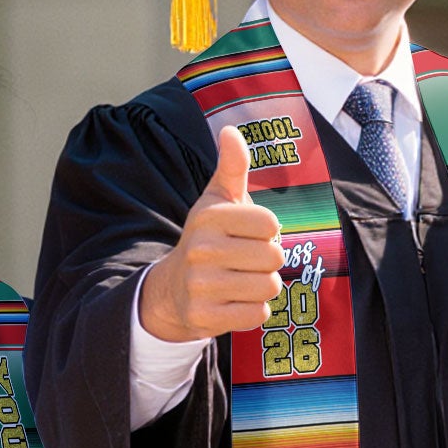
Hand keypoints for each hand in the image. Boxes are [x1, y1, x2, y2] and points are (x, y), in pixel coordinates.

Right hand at [137, 125, 285, 342]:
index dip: (267, 231)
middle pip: (274, 256)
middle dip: (268, 261)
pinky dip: (254, 311)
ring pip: (269, 287)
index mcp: (210, 217)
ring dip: (263, 286)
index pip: (270, 223)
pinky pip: (258, 315)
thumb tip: (230, 130)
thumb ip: (232, 167)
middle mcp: (202, 249)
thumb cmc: (207, 239)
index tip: (247, 234)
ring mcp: (201, 286)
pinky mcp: (205, 317)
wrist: (173, 289)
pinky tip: (234, 301)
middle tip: (245, 261)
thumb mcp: (217, 201)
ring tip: (240, 280)